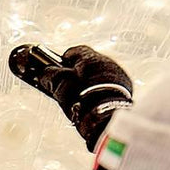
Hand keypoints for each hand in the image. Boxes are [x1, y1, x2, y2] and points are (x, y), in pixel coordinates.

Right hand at [9, 44, 133, 151]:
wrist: (106, 117)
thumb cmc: (82, 99)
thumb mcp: (60, 85)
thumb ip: (50, 76)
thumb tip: (44, 73)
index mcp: (90, 57)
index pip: (74, 52)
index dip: (63, 61)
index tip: (57, 70)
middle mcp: (107, 62)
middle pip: (88, 64)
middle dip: (78, 73)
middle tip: (68, 87)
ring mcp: (118, 76)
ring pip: (100, 76)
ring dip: (91, 83)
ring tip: (81, 99)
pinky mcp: (125, 90)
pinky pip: (110, 87)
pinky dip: (102, 92)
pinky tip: (94, 103)